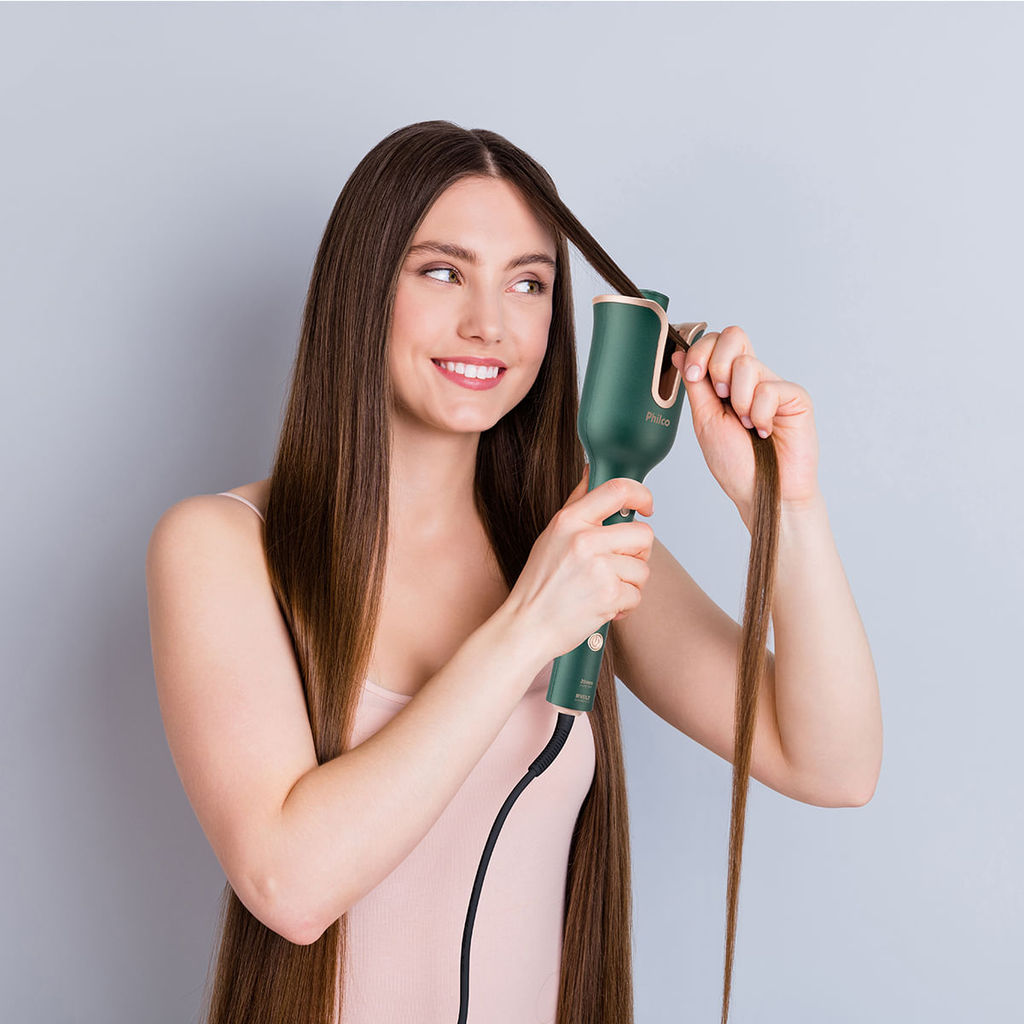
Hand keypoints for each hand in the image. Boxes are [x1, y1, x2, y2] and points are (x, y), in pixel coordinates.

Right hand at [505, 464, 655, 657]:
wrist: (528, 626)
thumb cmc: (540, 585)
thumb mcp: (551, 536)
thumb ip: (577, 505)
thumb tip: (592, 472)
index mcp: (569, 521)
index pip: (617, 490)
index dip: (641, 494)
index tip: (646, 506)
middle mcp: (584, 540)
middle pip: (643, 534)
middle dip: (638, 553)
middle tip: (618, 565)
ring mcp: (598, 568)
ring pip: (643, 568)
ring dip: (630, 583)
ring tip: (603, 589)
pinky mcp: (609, 595)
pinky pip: (637, 595)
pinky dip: (624, 605)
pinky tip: (603, 606)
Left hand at [671, 325, 819, 525]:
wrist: (763, 492)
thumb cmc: (736, 464)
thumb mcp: (704, 420)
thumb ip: (695, 385)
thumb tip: (680, 353)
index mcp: (727, 382)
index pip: (715, 341)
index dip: (701, 350)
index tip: (694, 375)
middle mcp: (751, 379)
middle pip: (734, 335)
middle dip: (717, 365)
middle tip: (720, 396)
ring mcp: (774, 385)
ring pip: (747, 364)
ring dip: (738, 401)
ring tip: (746, 425)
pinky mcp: (795, 397)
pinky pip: (769, 388)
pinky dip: (759, 415)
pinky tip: (764, 432)